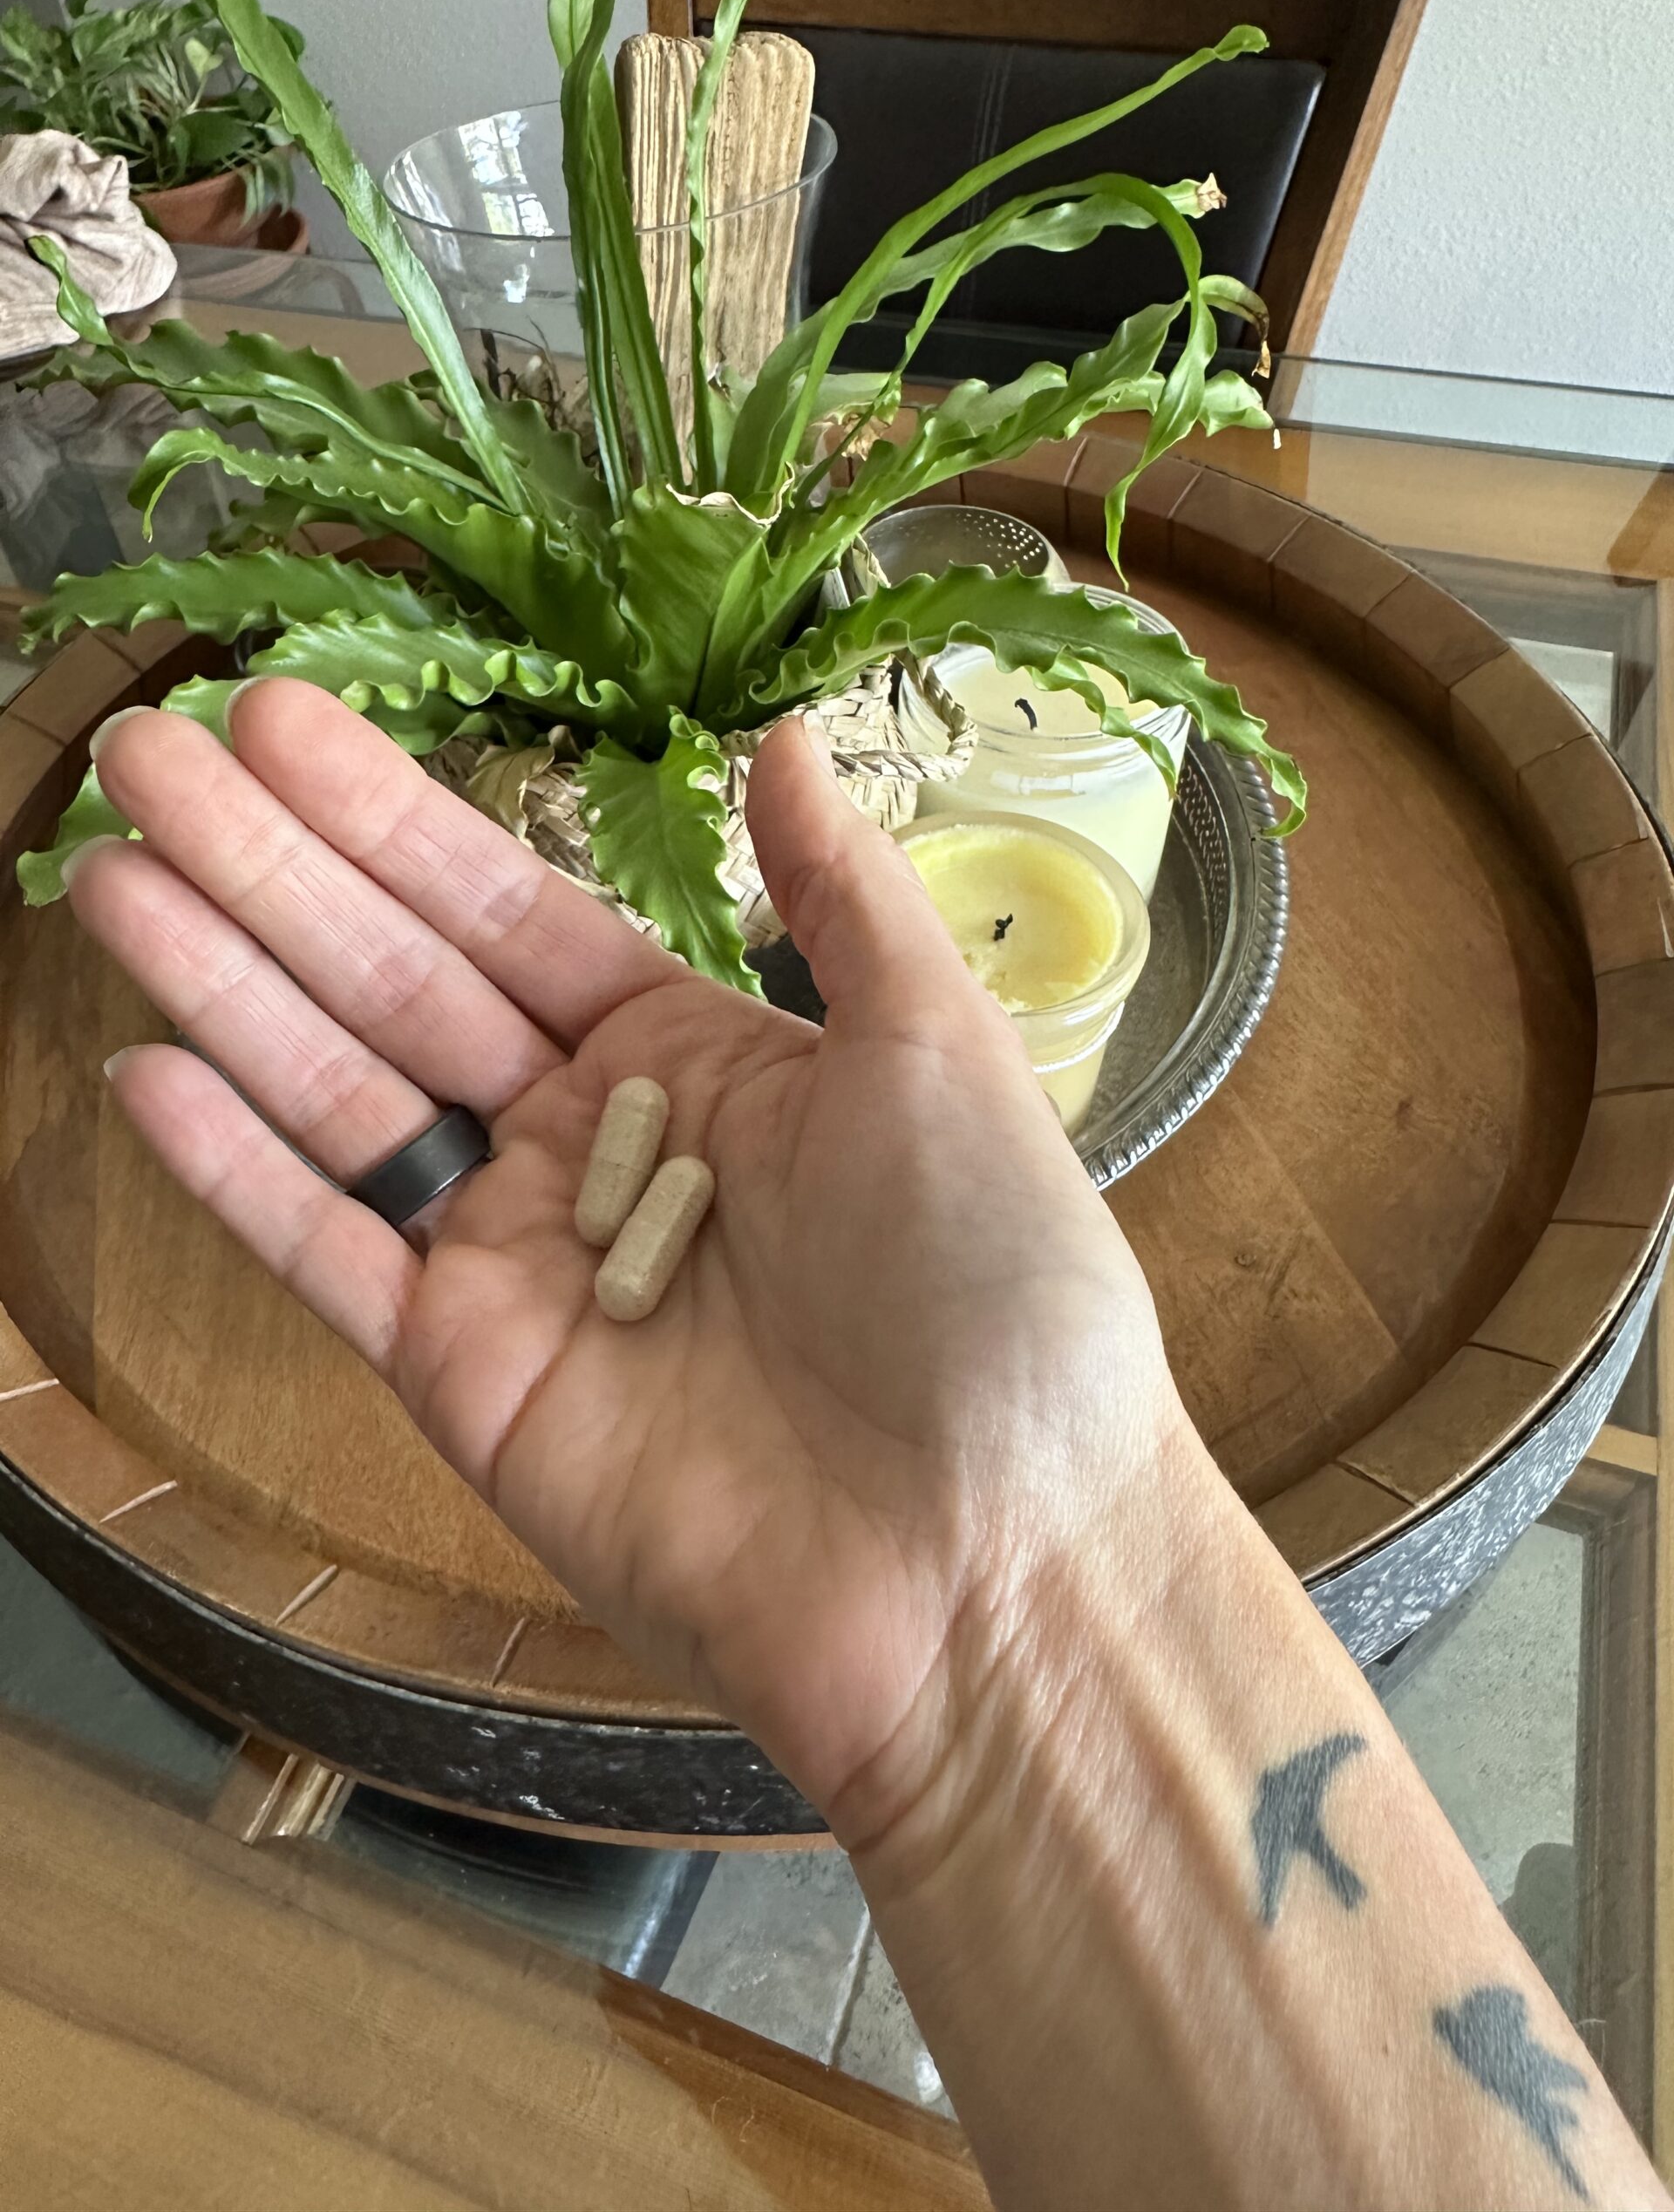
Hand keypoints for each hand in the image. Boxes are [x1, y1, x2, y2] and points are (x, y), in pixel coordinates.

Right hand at [70, 683, 1193, 1827]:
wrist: (987, 1554)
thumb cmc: (994, 1286)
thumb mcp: (937, 1049)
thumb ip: (838, 894)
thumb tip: (782, 729)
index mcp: (694, 1056)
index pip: (505, 910)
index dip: (388, 816)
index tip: (274, 714)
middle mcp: (588, 1146)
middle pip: (397, 984)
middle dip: (268, 870)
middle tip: (144, 747)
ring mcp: (517, 1265)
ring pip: (341, 1101)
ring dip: (222, 987)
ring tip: (107, 867)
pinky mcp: (468, 1380)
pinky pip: (330, 1257)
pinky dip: (237, 1172)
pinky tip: (142, 1069)